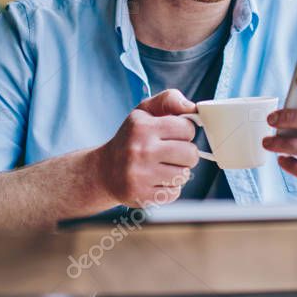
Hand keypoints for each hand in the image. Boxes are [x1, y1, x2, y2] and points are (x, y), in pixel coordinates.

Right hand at [94, 89, 199, 206]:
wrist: (104, 170)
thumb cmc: (131, 139)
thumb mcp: (144, 112)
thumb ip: (168, 100)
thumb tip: (191, 106)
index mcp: (142, 127)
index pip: (187, 128)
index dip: (184, 131)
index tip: (174, 134)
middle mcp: (140, 151)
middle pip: (191, 154)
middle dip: (186, 153)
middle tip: (171, 152)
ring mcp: (140, 175)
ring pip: (184, 175)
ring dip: (178, 171)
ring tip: (162, 166)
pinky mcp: (142, 196)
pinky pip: (174, 192)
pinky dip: (169, 187)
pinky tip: (156, 180)